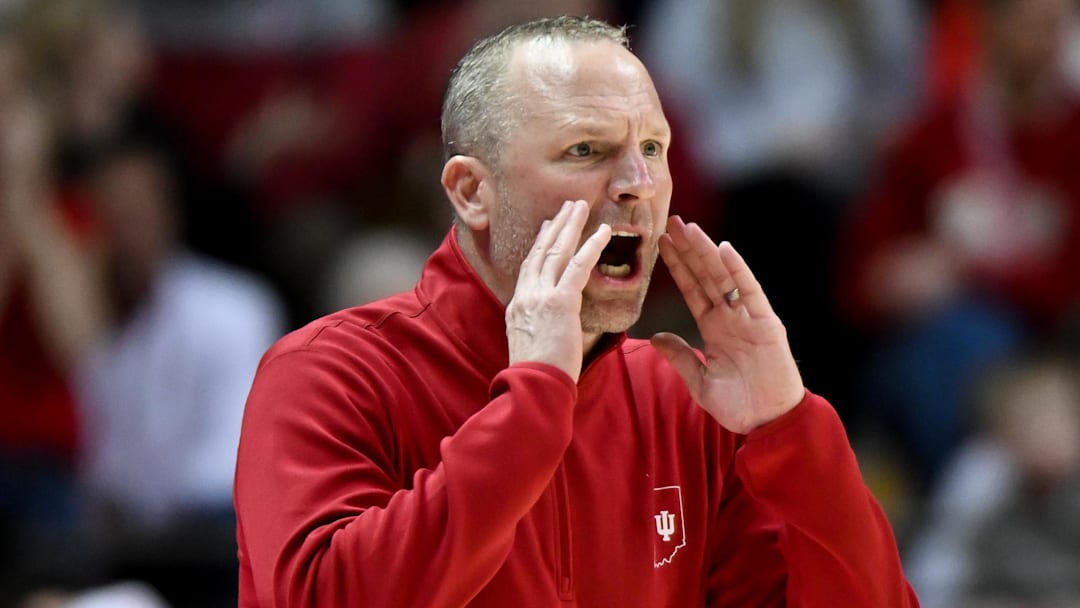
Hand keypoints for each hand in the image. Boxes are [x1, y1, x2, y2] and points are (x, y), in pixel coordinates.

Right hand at [506, 200, 610, 381]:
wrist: (532, 387)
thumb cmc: (536, 378)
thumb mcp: (528, 346)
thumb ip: (537, 329)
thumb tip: (549, 328)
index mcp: (517, 307)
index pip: (529, 267)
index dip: (539, 245)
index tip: (547, 227)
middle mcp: (525, 296)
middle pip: (540, 252)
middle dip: (555, 226)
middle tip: (567, 207)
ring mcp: (540, 297)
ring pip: (556, 252)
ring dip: (570, 226)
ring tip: (581, 206)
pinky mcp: (560, 302)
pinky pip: (577, 267)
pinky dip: (591, 246)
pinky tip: (602, 232)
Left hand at [652, 216, 803, 433]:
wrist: (767, 424)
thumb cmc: (739, 406)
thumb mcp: (699, 381)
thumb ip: (679, 357)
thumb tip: (654, 336)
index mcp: (715, 328)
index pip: (692, 289)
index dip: (677, 266)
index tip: (660, 244)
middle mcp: (731, 317)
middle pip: (705, 275)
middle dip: (688, 249)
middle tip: (670, 221)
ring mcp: (749, 318)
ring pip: (724, 277)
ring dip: (707, 251)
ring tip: (689, 227)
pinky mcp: (767, 324)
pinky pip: (750, 291)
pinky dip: (738, 269)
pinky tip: (724, 248)